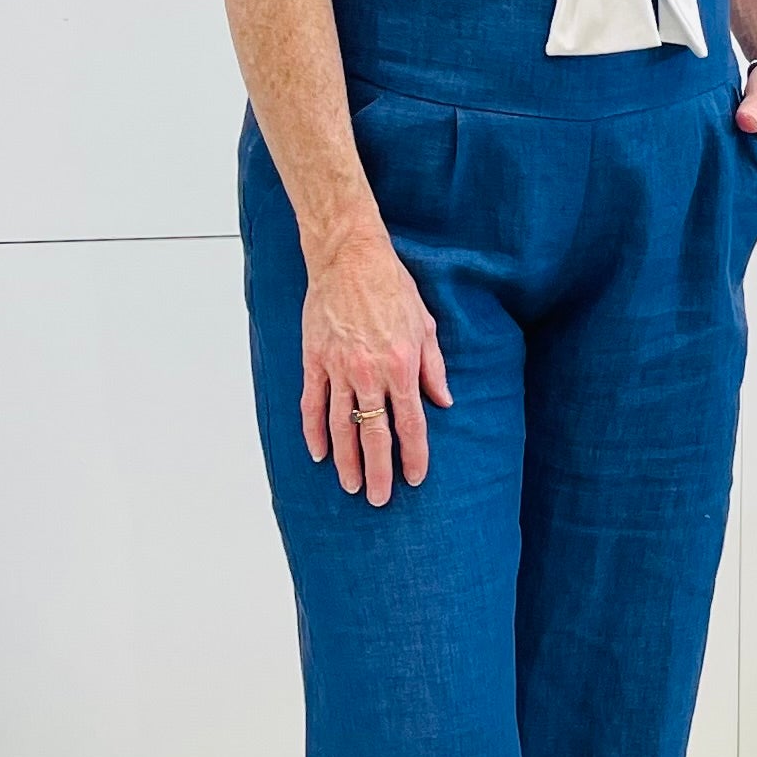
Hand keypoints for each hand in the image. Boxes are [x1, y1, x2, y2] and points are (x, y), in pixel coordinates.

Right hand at [301, 233, 450, 505]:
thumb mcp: (425, 324)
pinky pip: (312, 404)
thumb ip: (433, 367)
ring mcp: (338, 368)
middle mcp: (369, 373)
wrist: (348, 256)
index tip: (415, 479)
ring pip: (340, 426)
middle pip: (373, 434)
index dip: (413, 455)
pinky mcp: (314, 360)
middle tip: (380, 499)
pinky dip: (314, 432)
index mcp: (401, 365)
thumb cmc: (390, 285)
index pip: (410, 424)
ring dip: (346, 461)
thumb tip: (444, 401)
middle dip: (379, 471)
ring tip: (351, 486)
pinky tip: (318, 453)